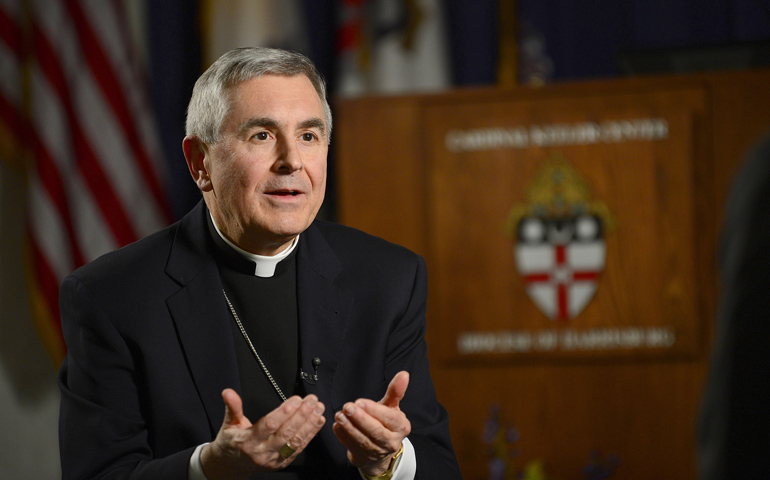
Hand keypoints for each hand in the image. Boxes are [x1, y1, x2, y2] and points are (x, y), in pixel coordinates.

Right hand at [201, 389, 325, 479]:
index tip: (296, 400)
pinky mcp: (282, 463)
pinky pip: (299, 448)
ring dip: (309, 424)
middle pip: (286, 433)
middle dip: (301, 415)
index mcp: (248, 441)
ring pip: (295, 441)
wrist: (231, 466)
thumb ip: (232, 407)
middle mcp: (262, 452)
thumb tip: (228, 392)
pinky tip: (318, 421)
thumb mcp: (229, 424)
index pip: (269, 426)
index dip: (284, 413)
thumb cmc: (231, 443)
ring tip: (318, 408)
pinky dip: (310, 434)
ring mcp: (273, 460)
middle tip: (311, 400)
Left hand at [333, 371, 411, 475]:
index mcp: (400, 427)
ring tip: (339, 415)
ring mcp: (377, 452)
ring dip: (349, 427)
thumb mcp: (392, 406)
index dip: (374, 410)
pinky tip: (337, 426)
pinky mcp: (363, 458)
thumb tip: (403, 374)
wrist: (381, 448)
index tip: (360, 401)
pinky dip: (343, 437)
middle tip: (347, 407)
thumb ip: (395, 391)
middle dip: (360, 419)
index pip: (388, 418)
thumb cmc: (386, 422)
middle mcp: (391, 441)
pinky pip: (352, 447)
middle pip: (375, 431)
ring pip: (363, 440)